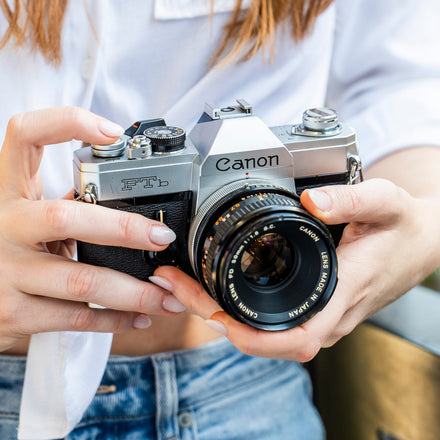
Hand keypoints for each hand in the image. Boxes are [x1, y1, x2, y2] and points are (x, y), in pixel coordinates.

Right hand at [0, 107, 184, 352]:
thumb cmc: (6, 249)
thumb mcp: (25, 218)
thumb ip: (64, 207)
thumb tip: (126, 205)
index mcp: (8, 193)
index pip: (24, 136)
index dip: (66, 123)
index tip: (112, 133)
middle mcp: (3, 227)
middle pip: (66, 218)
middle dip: (124, 229)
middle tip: (162, 238)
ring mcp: (6, 273)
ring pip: (81, 281)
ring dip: (135, 292)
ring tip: (169, 296)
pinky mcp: (13, 314)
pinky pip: (76, 319)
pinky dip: (116, 320)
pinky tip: (140, 316)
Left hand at [154, 179, 439, 360]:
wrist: (420, 241)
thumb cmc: (404, 228)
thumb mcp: (384, 203)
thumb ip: (351, 199)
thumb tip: (312, 199)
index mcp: (341, 294)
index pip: (294, 337)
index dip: (250, 336)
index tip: (212, 316)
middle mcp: (326, 313)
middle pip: (264, 337)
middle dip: (215, 317)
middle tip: (176, 286)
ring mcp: (319, 312)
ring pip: (263, 331)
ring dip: (221, 313)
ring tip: (185, 285)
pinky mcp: (314, 305)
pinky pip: (270, 319)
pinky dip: (238, 309)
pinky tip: (217, 289)